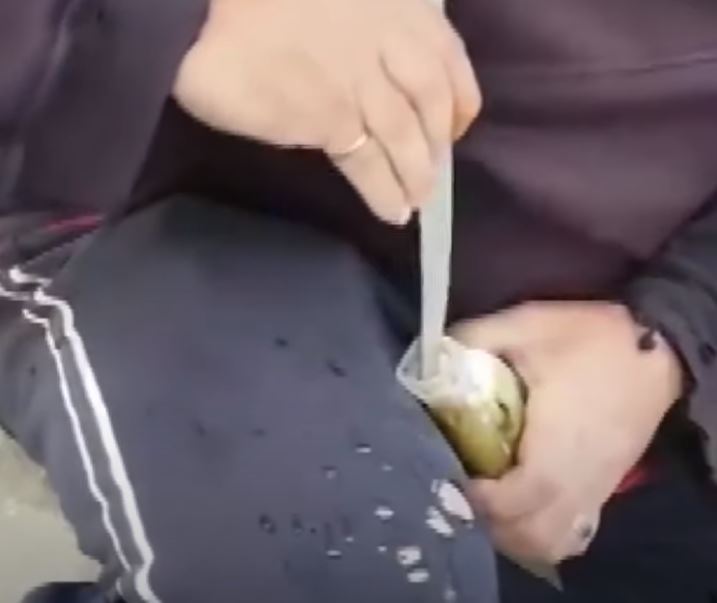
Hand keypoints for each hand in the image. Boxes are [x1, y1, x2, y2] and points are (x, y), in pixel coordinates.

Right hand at [173, 0, 480, 225]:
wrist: (195, 6)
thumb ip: (354, 22)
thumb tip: (374, 65)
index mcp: (388, 0)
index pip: (445, 54)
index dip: (459, 96)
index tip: (458, 124)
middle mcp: (382, 37)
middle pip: (429, 101)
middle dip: (436, 142)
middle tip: (434, 173)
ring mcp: (358, 78)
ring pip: (404, 136)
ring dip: (415, 175)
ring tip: (416, 201)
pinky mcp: (329, 116)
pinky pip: (367, 164)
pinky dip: (383, 192)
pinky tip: (393, 213)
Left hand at [451, 301, 683, 562]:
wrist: (655, 348)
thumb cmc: (590, 338)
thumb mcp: (526, 324)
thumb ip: (475, 338)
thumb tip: (430, 355)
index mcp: (557, 445)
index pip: (518, 499)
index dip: (480, 498)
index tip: (455, 472)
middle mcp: (578, 479)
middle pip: (531, 535)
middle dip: (490, 522)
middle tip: (464, 487)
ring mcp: (595, 489)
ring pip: (551, 543)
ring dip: (514, 534)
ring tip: (487, 502)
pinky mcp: (604, 487)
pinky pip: (571, 534)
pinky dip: (541, 534)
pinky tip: (521, 509)